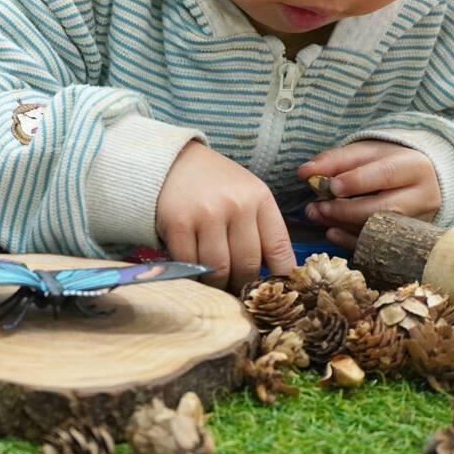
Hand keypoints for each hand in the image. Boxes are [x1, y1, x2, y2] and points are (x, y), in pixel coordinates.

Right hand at [155, 142, 295, 290]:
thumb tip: (272, 275)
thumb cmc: (215, 183)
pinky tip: (196, 275)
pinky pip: (191, 264)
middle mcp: (236, 205)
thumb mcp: (247, 195)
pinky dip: (194, 276)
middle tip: (239, 291)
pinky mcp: (178, 224)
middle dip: (244, 285)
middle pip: (247, 265)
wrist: (173, 160)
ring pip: (219, 270)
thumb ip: (261, 228)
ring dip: (218, 285)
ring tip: (217, 286)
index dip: (281, 278)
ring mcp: (206, 214)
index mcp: (260, 198)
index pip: (280, 249)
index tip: (277, 293)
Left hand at [299, 140, 440, 248]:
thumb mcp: (363, 153)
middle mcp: (423, 197)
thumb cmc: (385, 163)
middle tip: (317, 207)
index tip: (331, 186)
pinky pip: (377, 247)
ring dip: (343, 225)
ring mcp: (418, 223)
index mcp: (414, 167)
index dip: (356, 182)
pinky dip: (351, 241)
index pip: (386, 174)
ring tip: (318, 216)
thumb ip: (334, 160)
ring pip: (379, 230)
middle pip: (384, 209)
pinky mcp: (408, 241)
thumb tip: (304, 172)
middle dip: (345, 210)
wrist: (414, 180)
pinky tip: (331, 232)